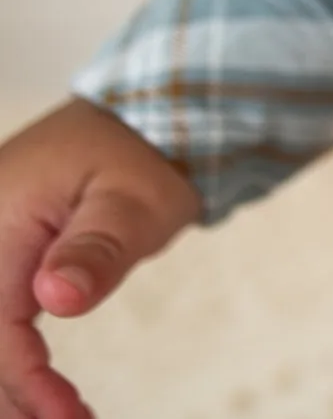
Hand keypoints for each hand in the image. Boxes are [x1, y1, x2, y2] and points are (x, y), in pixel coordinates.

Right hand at [0, 98, 202, 418]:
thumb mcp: (134, 199)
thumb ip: (98, 247)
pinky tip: (40, 399)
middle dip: (11, 396)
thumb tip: (56, 296)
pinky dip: (9, 363)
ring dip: (8, 385)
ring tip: (58, 417)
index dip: (26, 382)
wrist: (141, 121)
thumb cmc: (143, 157)